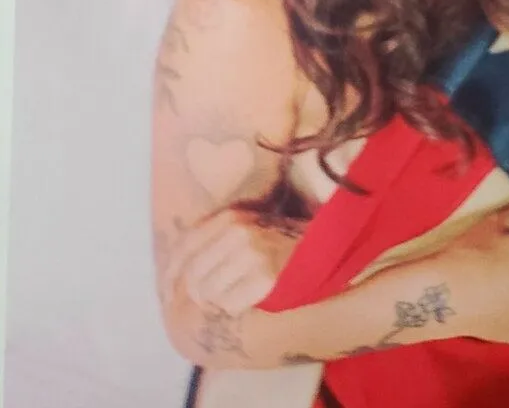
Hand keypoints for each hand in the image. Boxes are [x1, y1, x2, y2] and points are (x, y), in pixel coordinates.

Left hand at [161, 208, 304, 317]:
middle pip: (193, 276)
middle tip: (207, 302)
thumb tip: (173, 275)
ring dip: (217, 302)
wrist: (325, 250)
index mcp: (229, 217)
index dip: (170, 275)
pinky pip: (229, 304)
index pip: (184, 248)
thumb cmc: (278, 245)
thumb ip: (213, 243)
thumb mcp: (245, 231)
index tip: (168, 294)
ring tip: (234, 296)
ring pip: (208, 293)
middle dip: (195, 295)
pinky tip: (249, 299)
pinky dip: (234, 308)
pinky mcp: (266, 277)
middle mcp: (238, 232)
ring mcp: (253, 254)